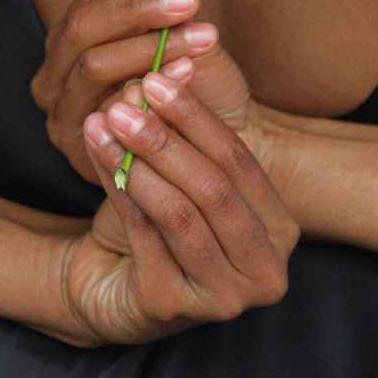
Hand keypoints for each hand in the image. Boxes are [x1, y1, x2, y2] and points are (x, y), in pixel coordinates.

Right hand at [30, 0, 270, 185]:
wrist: (206, 150)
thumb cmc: (193, 87)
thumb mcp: (186, 39)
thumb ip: (178, 9)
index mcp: (73, 35)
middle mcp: (55, 70)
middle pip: (83, 26)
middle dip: (138, 8)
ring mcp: (61, 111)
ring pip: (93, 66)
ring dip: (150, 47)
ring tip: (202, 36)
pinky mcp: (78, 148)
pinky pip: (107, 111)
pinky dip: (148, 88)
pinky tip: (186, 73)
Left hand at [53, 61, 300, 346]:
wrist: (114, 282)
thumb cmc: (164, 218)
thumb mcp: (187, 172)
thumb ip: (187, 132)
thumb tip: (167, 68)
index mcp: (281, 229)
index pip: (239, 161)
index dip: (196, 116)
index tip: (157, 76)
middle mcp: (264, 271)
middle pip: (214, 189)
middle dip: (166, 138)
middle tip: (129, 97)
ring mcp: (222, 298)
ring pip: (180, 213)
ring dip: (139, 160)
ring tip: (107, 120)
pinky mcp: (173, 308)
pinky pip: (143, 236)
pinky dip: (118, 186)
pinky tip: (96, 152)